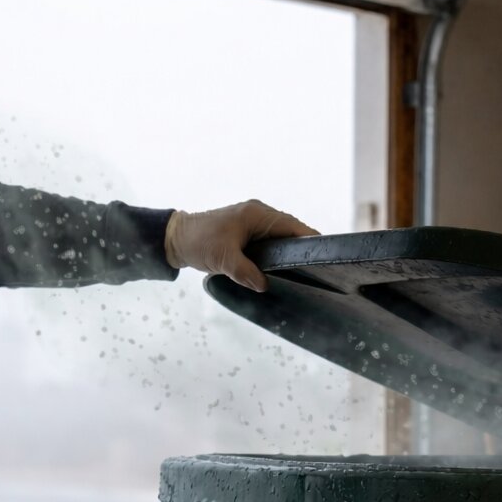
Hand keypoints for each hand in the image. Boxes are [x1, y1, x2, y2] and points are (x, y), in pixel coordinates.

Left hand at [164, 200, 318, 292]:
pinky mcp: (247, 233)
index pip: (293, 226)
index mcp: (258, 215)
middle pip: (291, 231)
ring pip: (281, 238)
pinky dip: (277, 255)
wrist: (176, 239)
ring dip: (290, 253)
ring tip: (306, 271)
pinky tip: (283, 270)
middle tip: (318, 270)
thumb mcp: (223, 260)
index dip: (310, 240)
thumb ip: (245, 272)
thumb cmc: (199, 242)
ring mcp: (254, 223)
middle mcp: (259, 215)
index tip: (325, 256)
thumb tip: (264, 286)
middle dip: (303, 248)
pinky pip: (270, 243)